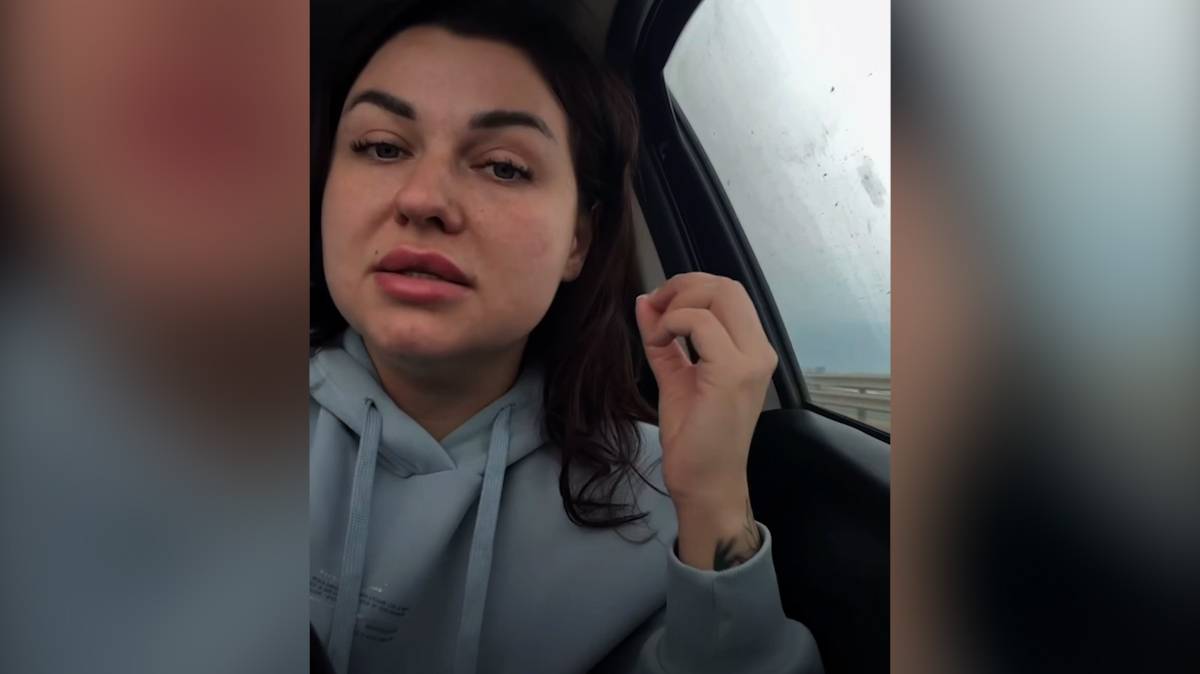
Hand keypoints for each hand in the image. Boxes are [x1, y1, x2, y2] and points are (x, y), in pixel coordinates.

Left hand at [634, 273, 777, 568]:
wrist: (706, 485)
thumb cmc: (695, 438)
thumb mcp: (676, 377)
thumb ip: (664, 339)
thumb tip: (645, 301)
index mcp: (751, 350)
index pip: (729, 293)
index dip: (690, 286)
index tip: (658, 304)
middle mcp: (759, 351)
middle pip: (726, 286)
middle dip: (683, 285)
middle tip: (655, 307)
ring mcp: (750, 361)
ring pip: (718, 295)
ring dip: (677, 302)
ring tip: (657, 330)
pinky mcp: (732, 373)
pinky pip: (700, 324)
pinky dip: (672, 323)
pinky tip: (658, 342)